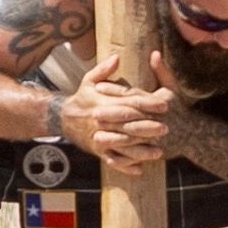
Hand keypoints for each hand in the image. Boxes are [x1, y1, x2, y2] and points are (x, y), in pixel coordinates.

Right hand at [62, 51, 170, 171]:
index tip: (163, 105)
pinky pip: (112, 161)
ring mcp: (99, 138)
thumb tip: (117, 57)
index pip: (128, 102)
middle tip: (165, 128)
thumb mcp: (89, 81)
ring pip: (121, 147)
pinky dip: (125, 167)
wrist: (62, 119)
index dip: (146, 104)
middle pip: (127, 125)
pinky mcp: (97, 151)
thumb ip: (103, 70)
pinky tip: (140, 169)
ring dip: (140, 151)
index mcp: (102, 103)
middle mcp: (101, 122)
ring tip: (158, 152)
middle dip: (147, 128)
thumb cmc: (82, 98)